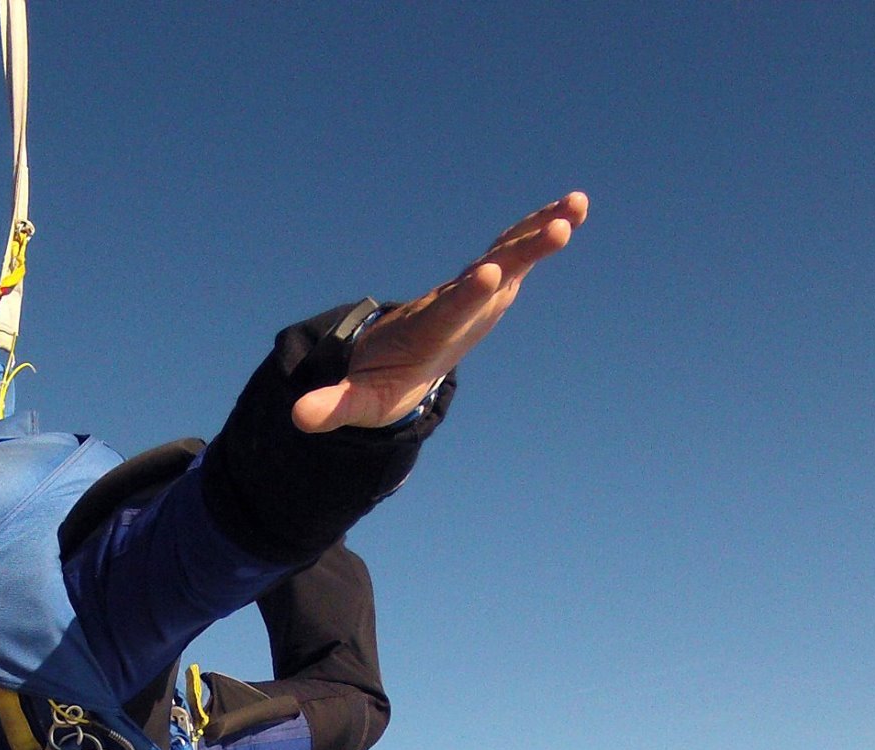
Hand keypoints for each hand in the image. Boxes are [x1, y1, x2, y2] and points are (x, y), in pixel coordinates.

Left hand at [294, 191, 588, 431]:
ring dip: (539, 232)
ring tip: (577, 206)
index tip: (487, 273)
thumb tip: (297, 417)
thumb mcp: (355, 402)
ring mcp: (470, 291)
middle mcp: (450, 303)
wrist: (385, 356)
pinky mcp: (485, 285)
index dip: (467, 294)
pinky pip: (513, 254)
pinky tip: (573, 212)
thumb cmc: (376, 382)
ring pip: (505, 256)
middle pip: (487, 275)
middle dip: (519, 254)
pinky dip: (540, 232)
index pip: (448, 310)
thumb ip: (331, 406)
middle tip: (555, 230)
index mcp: (426, 330)